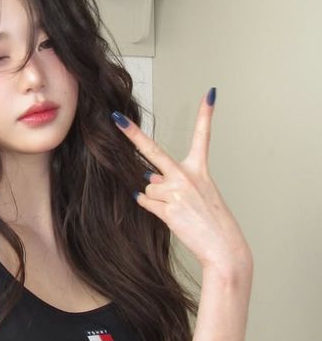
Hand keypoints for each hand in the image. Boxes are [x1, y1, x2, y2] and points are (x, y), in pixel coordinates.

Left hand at [111, 89, 251, 271]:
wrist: (222, 246)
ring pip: (148, 187)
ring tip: (176, 209)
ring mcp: (176, 192)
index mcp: (200, 170)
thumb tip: (148, 180)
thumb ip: (173, 182)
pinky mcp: (168, 208)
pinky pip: (146, 202)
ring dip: (155, 198)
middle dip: (132, 136)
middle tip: (117, 119)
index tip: (209, 94)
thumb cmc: (211, 222)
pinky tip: (167, 213)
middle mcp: (187, 176)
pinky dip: (150, 206)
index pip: (203, 137)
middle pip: (153, 152)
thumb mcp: (198, 195)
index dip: (206, 115)